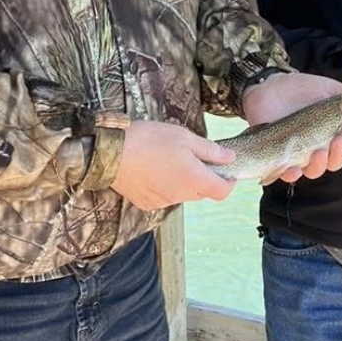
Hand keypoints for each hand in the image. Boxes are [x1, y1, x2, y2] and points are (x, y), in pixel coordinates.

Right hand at [110, 121, 235, 208]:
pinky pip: (164, 197)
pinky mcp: (147, 203)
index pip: (222, 192)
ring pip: (182, 194)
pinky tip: (153, 170)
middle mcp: (180, 195)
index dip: (228, 183)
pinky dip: (164, 186)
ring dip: (182, 181)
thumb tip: (230, 158)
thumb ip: (210, 151)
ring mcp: (163, 202)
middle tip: (192, 157)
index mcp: (193, 179)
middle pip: (202, 192)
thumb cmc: (147, 140)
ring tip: (167, 160)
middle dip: (203, 178)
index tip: (226, 172)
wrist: (111, 153)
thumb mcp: (184, 137)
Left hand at [241, 70, 341, 182]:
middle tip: (339, 140)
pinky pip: (286, 174)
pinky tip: (294, 169)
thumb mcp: (329, 88)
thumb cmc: (301, 89)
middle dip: (340, 154)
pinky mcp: (279, 158)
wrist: (268, 86)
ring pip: (314, 171)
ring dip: (319, 165)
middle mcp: (320, 148)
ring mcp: (299, 155)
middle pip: (335, 162)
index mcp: (335, 134)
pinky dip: (291, 174)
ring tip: (319, 151)